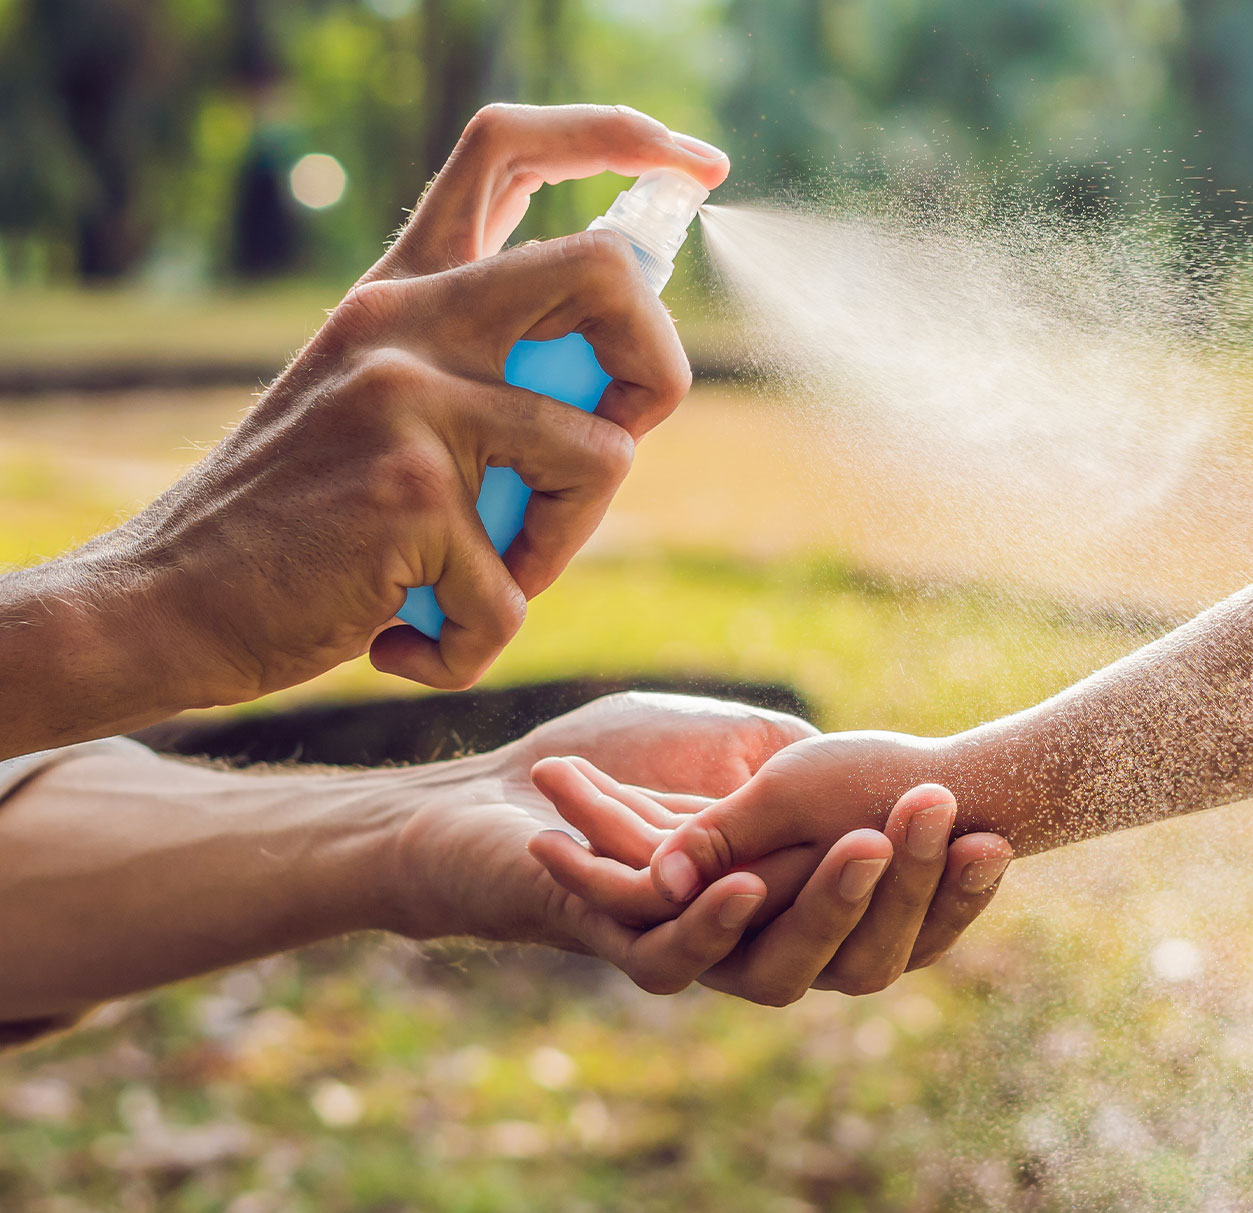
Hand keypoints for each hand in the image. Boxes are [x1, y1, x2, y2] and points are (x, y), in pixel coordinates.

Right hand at [105, 106, 725, 706]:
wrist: (167, 600)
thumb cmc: (298, 521)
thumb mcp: (377, 405)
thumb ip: (478, 370)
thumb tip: (625, 382)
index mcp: (400, 291)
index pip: (507, 150)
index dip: (616, 136)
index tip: (693, 164)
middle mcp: (405, 322)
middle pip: (603, 271)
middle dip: (658, 368)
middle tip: (617, 442)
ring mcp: (408, 400)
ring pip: (602, 459)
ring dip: (560, 550)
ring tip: (475, 582)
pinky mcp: (411, 495)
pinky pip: (516, 594)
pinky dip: (474, 644)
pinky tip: (405, 639)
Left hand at [393, 693, 1010, 1004]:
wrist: (504, 790)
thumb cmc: (624, 760)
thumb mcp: (749, 748)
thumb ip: (816, 773)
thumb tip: (913, 779)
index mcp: (803, 906)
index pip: (902, 920)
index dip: (951, 891)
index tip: (996, 836)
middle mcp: (761, 947)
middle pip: (859, 952)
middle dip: (905, 884)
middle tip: (939, 814)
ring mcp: (697, 957)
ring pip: (781, 965)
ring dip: (825, 901)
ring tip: (865, 843)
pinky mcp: (624, 951)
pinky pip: (680, 958)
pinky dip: (712, 923)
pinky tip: (742, 886)